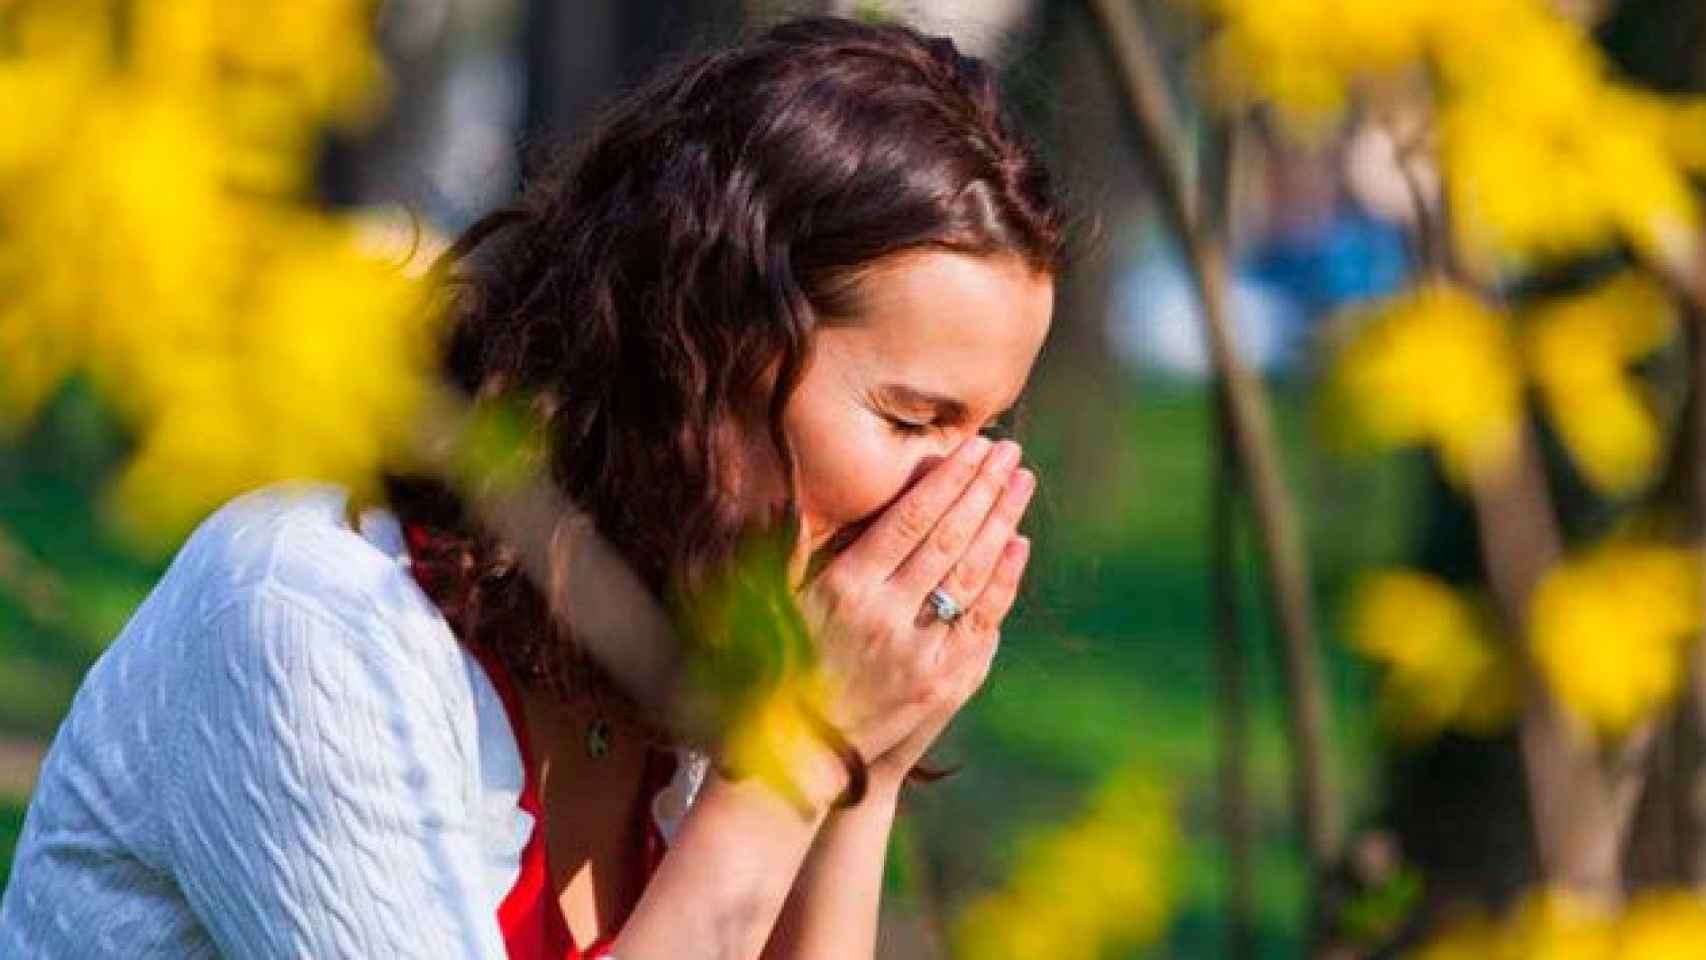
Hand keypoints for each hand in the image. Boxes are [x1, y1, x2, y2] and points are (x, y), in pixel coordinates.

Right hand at [794, 435, 1036, 797]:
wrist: (804, 754)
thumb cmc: (785, 668)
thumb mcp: (779, 604)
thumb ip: (795, 549)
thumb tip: (798, 496)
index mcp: (844, 586)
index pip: (909, 518)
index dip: (948, 479)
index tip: (974, 447)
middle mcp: (883, 614)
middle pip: (948, 537)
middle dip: (983, 488)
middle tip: (1010, 451)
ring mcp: (916, 650)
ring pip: (970, 574)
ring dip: (1001, 522)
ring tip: (1021, 483)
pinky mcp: (939, 682)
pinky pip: (980, 621)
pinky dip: (1003, 581)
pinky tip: (1018, 544)